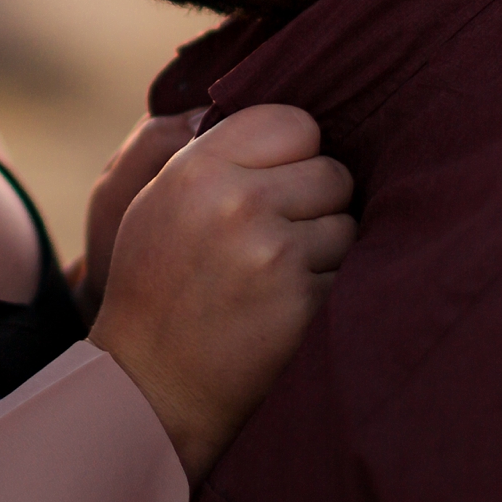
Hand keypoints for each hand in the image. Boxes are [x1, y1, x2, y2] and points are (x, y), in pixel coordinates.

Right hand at [89, 104, 354, 483]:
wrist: (151, 384)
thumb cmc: (156, 286)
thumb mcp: (157, 201)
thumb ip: (211, 151)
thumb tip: (281, 117)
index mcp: (198, 168)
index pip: (294, 122)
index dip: (293, 153)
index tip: (274, 182)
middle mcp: (237, 202)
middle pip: (331, 171)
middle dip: (316, 202)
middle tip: (275, 238)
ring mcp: (274, 254)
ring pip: (347, 223)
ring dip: (326, 249)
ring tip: (276, 276)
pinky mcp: (304, 302)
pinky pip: (350, 272)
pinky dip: (329, 289)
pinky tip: (286, 308)